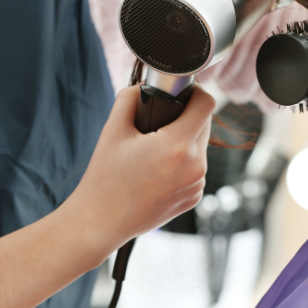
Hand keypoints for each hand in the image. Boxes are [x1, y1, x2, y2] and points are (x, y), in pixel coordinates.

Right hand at [62, 84, 214, 259]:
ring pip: (200, 147)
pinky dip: (183, 162)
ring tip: (156, 147)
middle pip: (204, 124)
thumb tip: (145, 85)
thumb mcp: (113, 130)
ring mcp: (197, 184)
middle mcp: (195, 166)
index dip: (196, 92)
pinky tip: (159, 168)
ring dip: (185, 140)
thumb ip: (130, 97)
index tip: (184, 91)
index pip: (207, 104)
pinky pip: (196, 168)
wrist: (101, 222)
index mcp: (177, 146)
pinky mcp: (194, 197)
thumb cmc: (105, 178)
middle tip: (160, 120)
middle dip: (187, 116)